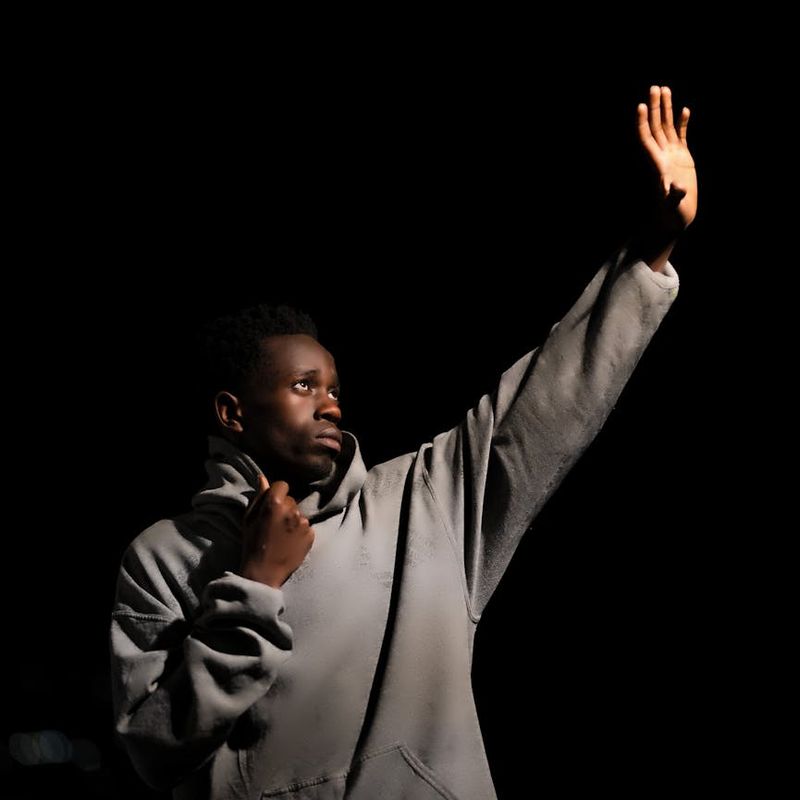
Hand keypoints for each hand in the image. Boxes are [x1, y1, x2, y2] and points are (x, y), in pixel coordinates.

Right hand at [240, 475, 314, 587]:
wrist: (264, 572)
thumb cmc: (252, 544)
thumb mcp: (249, 519)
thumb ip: (259, 497)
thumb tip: (263, 478)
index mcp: (274, 504)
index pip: (282, 485)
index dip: (276, 493)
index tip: (272, 504)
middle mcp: (291, 510)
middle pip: (291, 499)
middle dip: (284, 507)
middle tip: (275, 523)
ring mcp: (303, 523)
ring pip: (299, 513)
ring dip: (293, 520)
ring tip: (282, 535)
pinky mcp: (311, 535)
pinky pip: (306, 527)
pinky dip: (300, 532)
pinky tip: (290, 542)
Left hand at [637, 85, 696, 231]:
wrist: (677, 218)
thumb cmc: (672, 215)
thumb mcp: (672, 206)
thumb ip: (673, 196)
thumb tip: (677, 188)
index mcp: (658, 164)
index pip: (647, 139)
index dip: (643, 123)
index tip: (641, 106)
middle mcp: (663, 156)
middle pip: (656, 127)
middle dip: (655, 108)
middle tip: (654, 87)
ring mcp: (673, 156)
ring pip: (667, 127)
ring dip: (666, 109)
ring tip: (664, 89)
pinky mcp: (683, 158)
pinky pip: (681, 136)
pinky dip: (682, 124)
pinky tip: (684, 110)